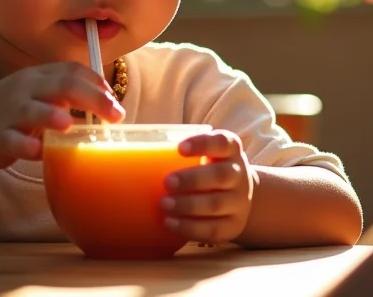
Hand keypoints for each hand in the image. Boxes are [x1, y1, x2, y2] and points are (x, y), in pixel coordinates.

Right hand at [0, 61, 124, 170]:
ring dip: (51, 115)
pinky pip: (11, 139)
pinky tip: (38, 151)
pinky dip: (25, 145)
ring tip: (69, 124)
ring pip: (32, 109)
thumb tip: (107, 103)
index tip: (114, 99)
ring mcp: (9, 112)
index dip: (96, 82)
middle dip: (92, 98)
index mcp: (40, 77)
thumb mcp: (39, 95)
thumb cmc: (14, 112)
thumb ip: (67, 95)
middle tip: (116, 115)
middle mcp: (26, 89)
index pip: (72, 70)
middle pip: (62, 85)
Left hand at [161, 130, 255, 244]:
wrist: (240, 197)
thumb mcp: (209, 153)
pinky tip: (170, 223)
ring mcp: (239, 202)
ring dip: (187, 205)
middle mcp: (239, 175)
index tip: (180, 148)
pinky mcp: (233, 226)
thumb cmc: (211, 168)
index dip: (203, 143)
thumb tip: (132, 149)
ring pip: (216, 204)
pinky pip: (212, 230)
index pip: (223, 142)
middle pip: (221, 175)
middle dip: (192, 179)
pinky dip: (189, 228)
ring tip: (163, 204)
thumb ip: (183, 151)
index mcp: (231, 151)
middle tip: (167, 182)